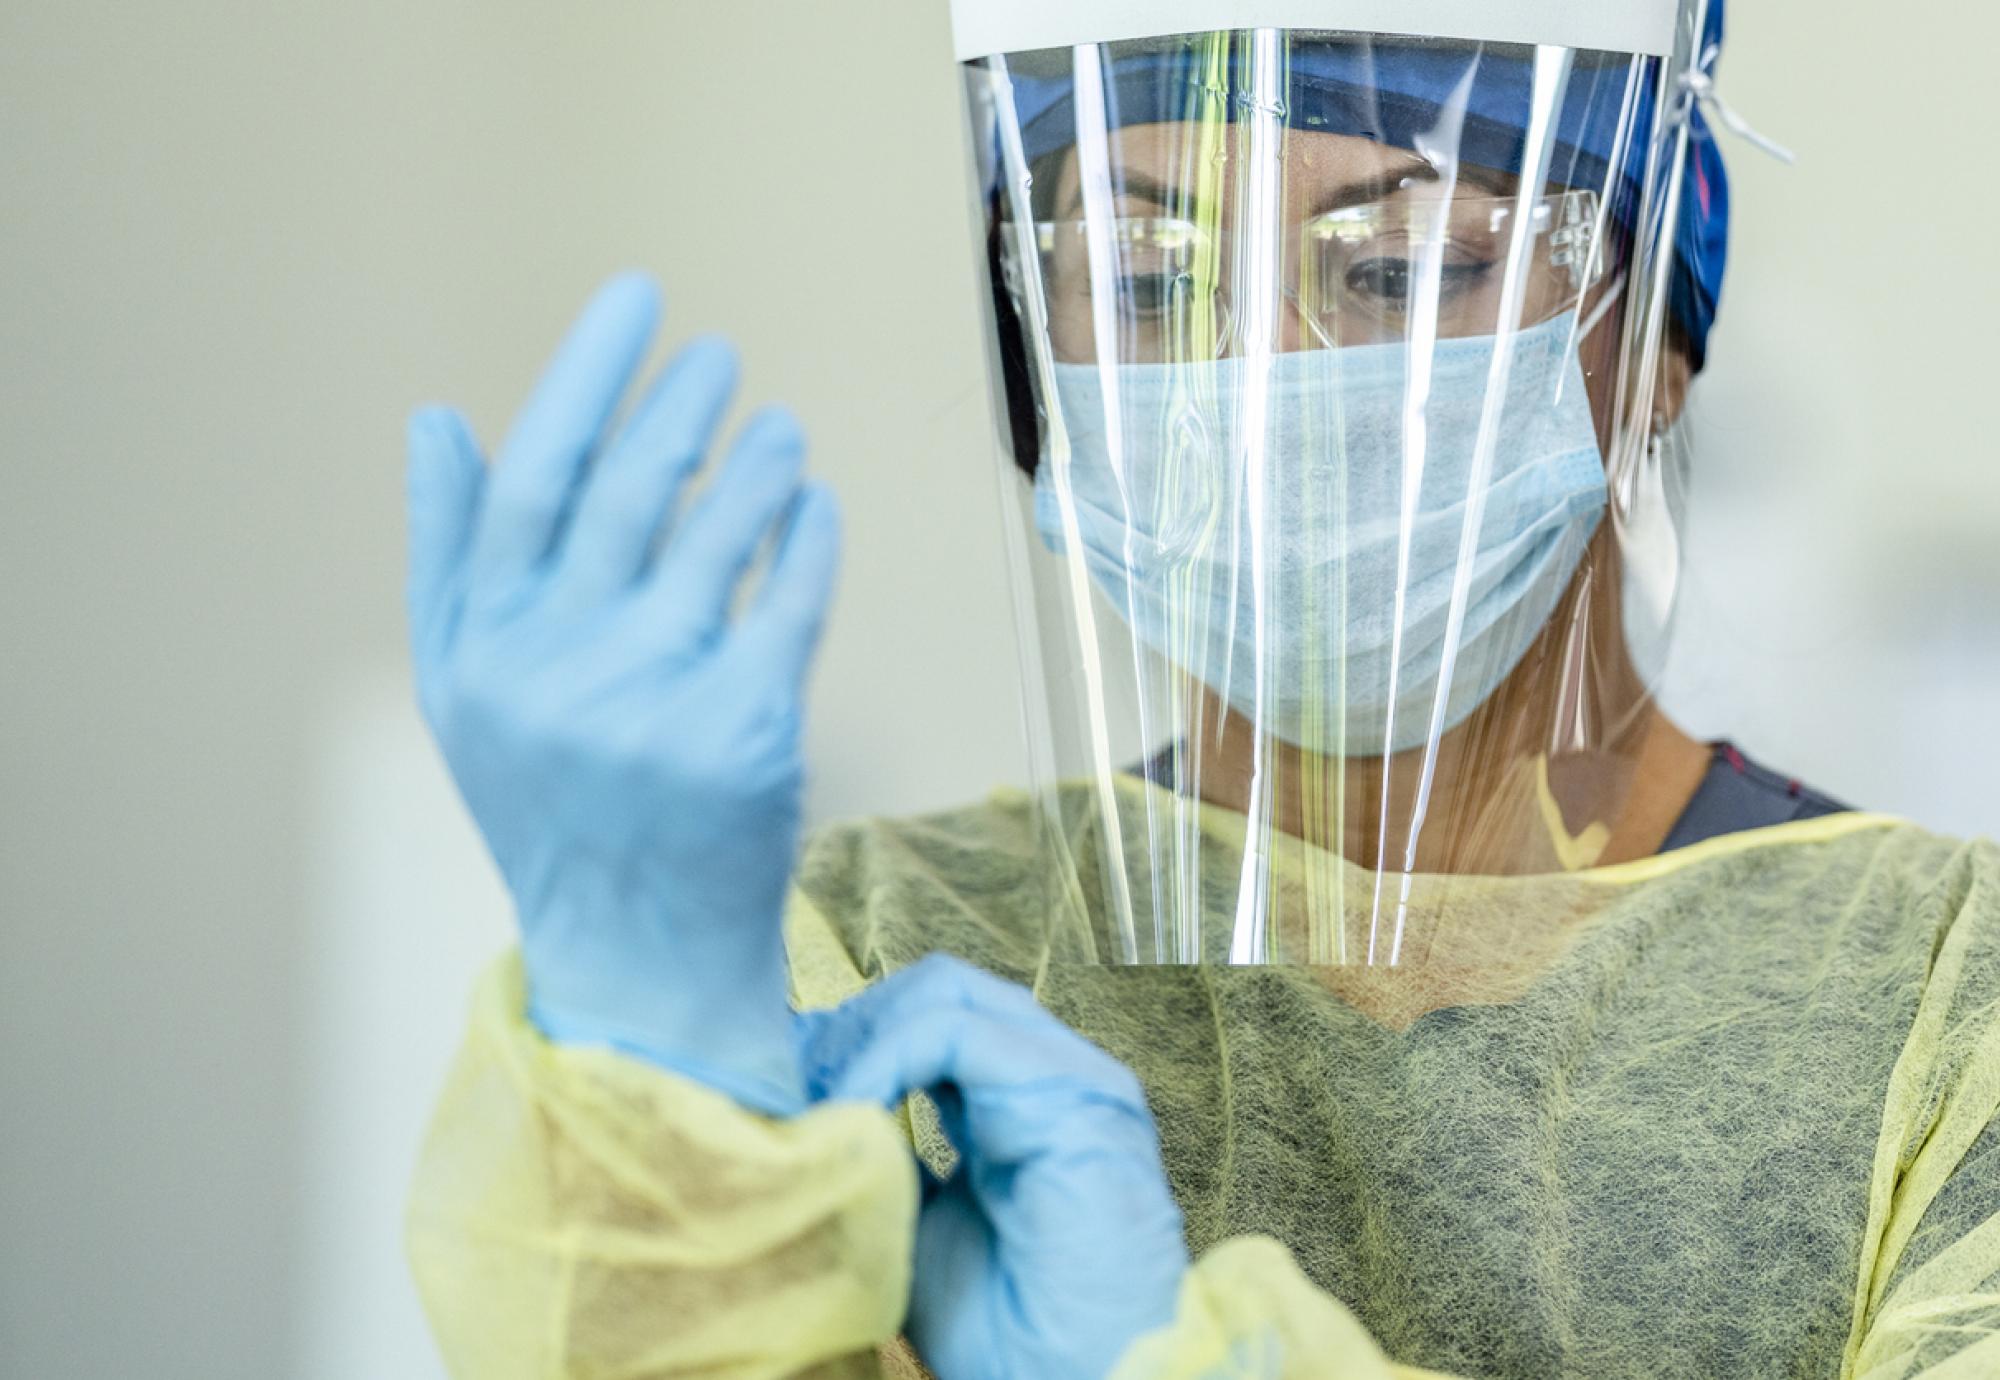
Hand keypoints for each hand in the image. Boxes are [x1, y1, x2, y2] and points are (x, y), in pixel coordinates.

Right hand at [405, 274, 839, 1113]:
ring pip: (718, 539)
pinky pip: (790, 602)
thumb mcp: (467, 692)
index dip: (587, 376)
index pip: (534, 478)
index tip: (637, 299)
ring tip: (778, 428)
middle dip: (680, 405)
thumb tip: (434, 417)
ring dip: (756, 464)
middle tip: (718, 355)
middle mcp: (559, 672)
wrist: (637, 956)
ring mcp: (659, 706)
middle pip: (628, 495)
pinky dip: (807, 539)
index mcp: (484, 650)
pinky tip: (815, 503)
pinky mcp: (751, 738)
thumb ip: (451, 555)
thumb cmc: (554, 804)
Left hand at [805, 956, 1188, 1379]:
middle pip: (939, 990)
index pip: (933, 1017)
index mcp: (1022, 1101)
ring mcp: (1070, 1076)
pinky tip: (853, 1105)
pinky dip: (887, 1056)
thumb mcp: (917, 1221)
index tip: (787, 1080)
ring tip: (818, 1095)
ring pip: (946, 994)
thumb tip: (811, 1105)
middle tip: (794, 1080)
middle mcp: (1054, 1075)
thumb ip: (883, 1155)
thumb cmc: (1008, 1331)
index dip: (856, 1035)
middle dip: (855, 1024)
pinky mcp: (1072, 1093)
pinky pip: (956, 1035)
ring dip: (864, 1036)